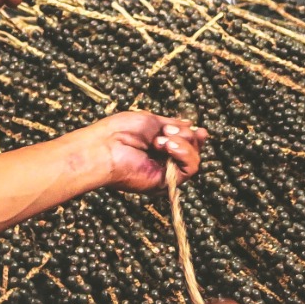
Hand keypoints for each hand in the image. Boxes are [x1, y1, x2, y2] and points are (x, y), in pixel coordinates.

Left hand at [90, 111, 207, 193]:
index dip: (194, 136)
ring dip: (182, 143)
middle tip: (165, 131)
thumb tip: (191, 124)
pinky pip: (189, 169)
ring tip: (160, 140)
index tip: (200, 130)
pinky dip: (184, 154)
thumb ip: (173, 124)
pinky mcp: (166, 182)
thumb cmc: (119, 131)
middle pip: (192, 149)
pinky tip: (168, 146)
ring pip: (194, 159)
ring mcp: (164, 172)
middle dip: (185, 135)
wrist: (104, 148)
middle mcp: (162, 161)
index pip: (184, 142)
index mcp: (157, 146)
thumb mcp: (151, 121)